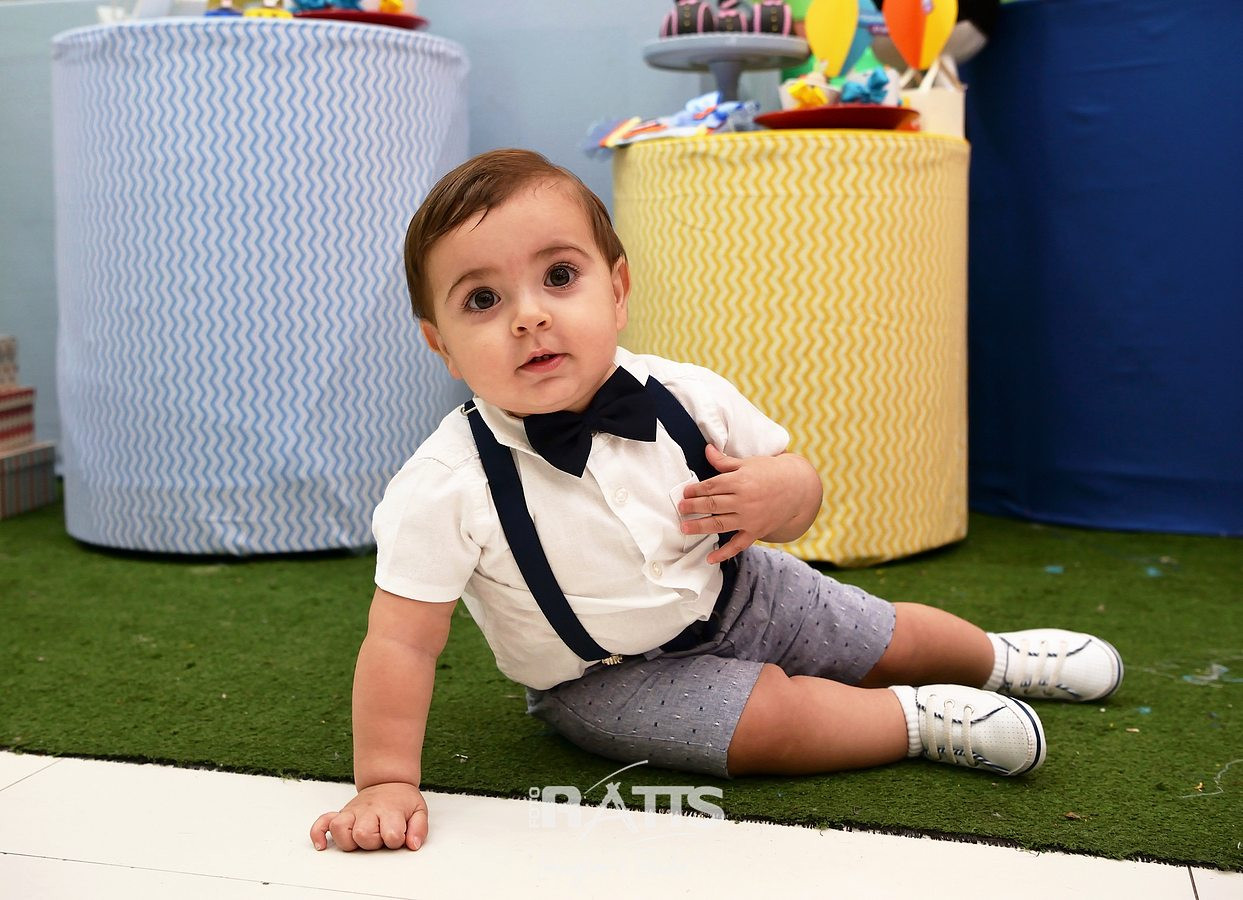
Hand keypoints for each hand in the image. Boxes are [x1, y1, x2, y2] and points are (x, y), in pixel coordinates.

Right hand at [310, 782, 428, 851]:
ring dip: (348, 840)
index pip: (391, 835)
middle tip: (380, 836)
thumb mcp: (419, 811)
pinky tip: (322, 846)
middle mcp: (368, 811)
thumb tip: (413, 844)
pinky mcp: (341, 813)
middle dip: (372, 842)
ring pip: (340, 828)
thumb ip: (419, 829)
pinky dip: (318, 834)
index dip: (396, 840)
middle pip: (363, 834)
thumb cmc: (402, 800)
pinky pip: (322, 822)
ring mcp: (352, 812)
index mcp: (389, 811)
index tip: (399, 835)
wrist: (388, 781)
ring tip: (359, 841)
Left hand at [677, 446, 820, 563]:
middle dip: (693, 507)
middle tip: (680, 509)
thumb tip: (707, 449)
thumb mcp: (747, 463)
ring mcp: (750, 518)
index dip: (695, 490)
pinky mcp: (756, 531)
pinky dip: (724, 553)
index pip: (711, 486)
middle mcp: (744, 500)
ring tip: (685, 528)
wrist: (797, 488)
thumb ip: (724, 461)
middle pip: (712, 504)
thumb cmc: (770, 472)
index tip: (685, 493)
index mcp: (740, 481)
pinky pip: (738, 544)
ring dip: (700, 527)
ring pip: (720, 524)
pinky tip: (710, 558)